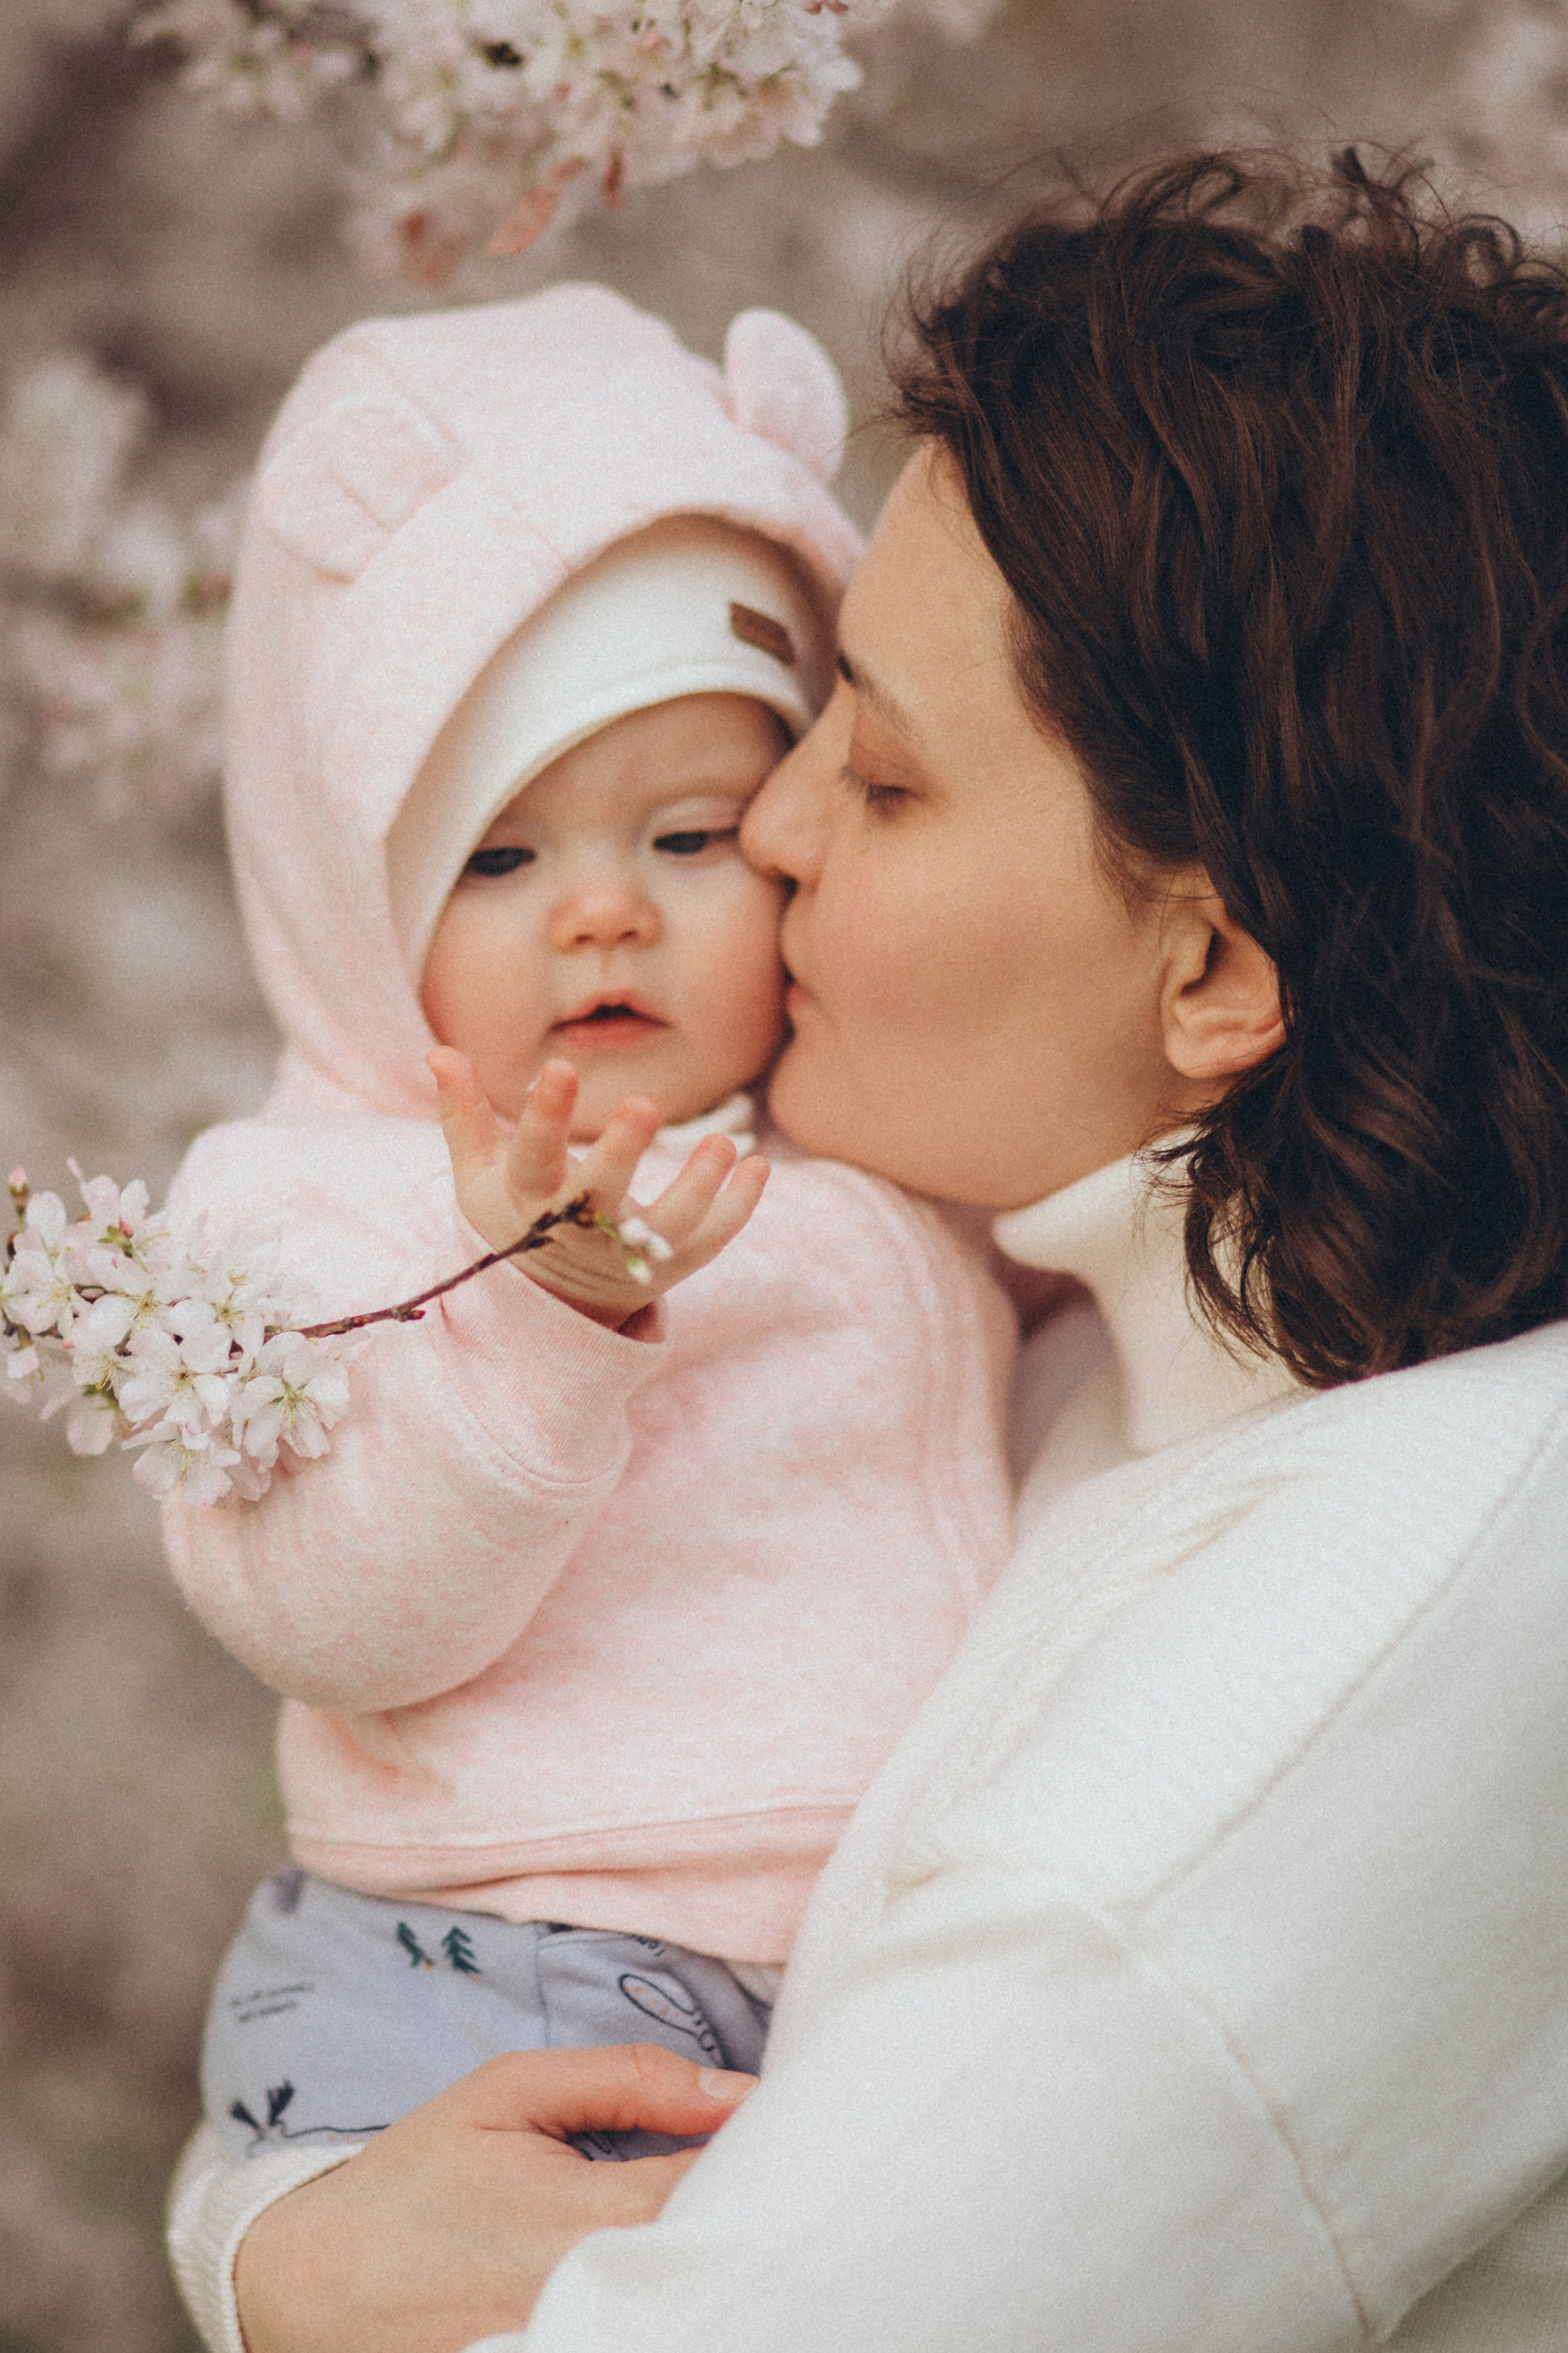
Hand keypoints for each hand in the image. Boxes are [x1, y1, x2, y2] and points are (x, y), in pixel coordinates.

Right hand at [234, 2043, 756, 2352]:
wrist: (313, 2285)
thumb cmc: (418, 2177)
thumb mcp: (508, 2092)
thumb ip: (626, 2080)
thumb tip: (735, 2090)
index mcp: (583, 2216)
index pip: (722, 2188)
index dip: (769, 2154)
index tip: (788, 2121)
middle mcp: (588, 2295)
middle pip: (719, 2255)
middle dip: (750, 2208)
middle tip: (765, 2167)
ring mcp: (575, 2346)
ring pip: (687, 2302)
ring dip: (711, 2256)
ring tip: (715, 2213)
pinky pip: (644, 2331)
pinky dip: (667, 2301)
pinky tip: (666, 2272)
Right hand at [430, 1051, 768, 1330]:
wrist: (549, 1301)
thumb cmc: (515, 1214)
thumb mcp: (480, 1172)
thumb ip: (465, 1113)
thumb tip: (439, 1051)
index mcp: (530, 1199)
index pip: (533, 1156)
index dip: (544, 1116)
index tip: (558, 1067)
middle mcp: (579, 1231)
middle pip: (601, 1195)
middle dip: (622, 1153)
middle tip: (644, 1105)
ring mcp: (628, 1257)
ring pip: (667, 1228)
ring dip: (698, 1187)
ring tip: (723, 1142)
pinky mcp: (669, 1270)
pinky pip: (710, 1243)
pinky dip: (738, 1209)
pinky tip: (759, 1166)